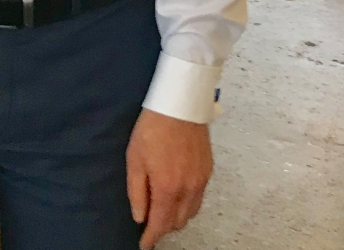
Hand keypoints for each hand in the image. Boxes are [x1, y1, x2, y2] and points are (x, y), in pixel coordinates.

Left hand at [127, 109, 212, 249]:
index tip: (144, 244)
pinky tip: (177, 193)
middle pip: (178, 222)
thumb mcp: (135, 159)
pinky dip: (188, 203)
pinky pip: (199, 198)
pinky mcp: (208, 171)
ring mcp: (201, 181)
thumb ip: (137, 191)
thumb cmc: (152, 130)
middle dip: (164, 226)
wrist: (179, 106)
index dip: (151, 238)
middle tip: (150, 221)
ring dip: (176, 216)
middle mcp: (188, 189)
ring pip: (191, 212)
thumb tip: (140, 216)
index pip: (161, 224)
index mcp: (168, 188)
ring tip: (162, 208)